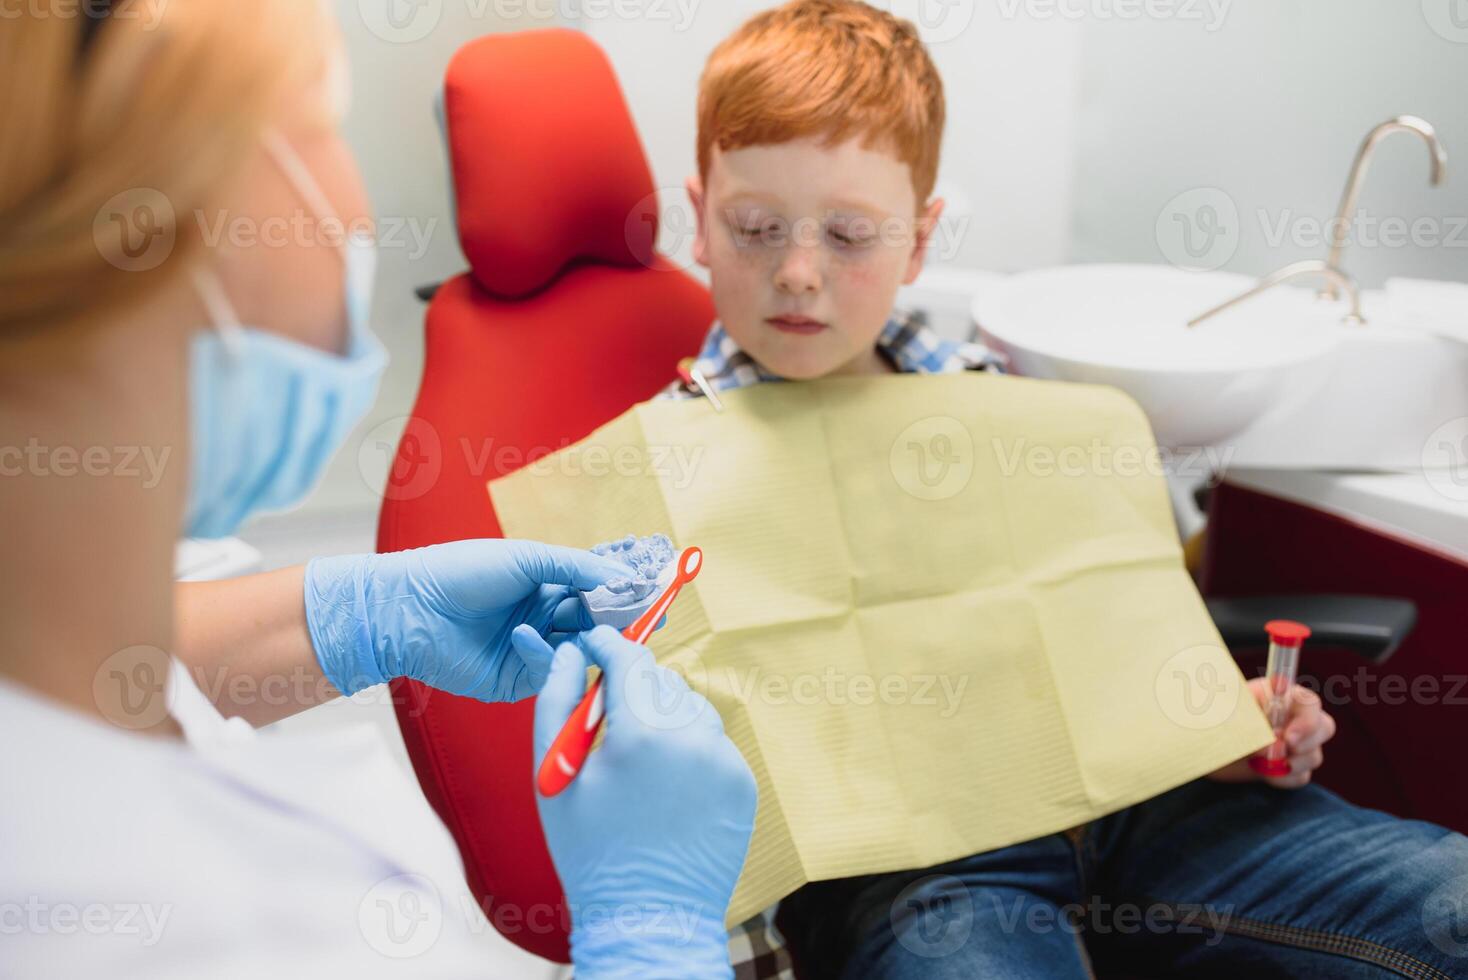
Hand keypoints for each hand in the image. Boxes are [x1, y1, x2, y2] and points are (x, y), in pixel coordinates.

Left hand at [303, 539, 627, 701]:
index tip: (655, 598)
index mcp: (547, 586)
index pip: (598, 593)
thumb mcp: (527, 558)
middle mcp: (544, 619)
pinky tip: (522, 634)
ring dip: (584, 640)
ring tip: (586, 629)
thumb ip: (579, 567)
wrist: (411, 607)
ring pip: (579, 652)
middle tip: (641, 623)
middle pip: (595, 625)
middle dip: (617, 623)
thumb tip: (626, 575)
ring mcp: (532, 651)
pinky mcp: (516, 681)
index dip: (625, 596)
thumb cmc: (463, 572)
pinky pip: (548, 673)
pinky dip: (543, 655)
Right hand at [534, 626, 755, 979]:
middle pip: (659, 681)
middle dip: (632, 687)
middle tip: (608, 717)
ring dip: (662, 716)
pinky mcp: (743, 783)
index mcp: (642, 733)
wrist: (647, 917)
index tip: (593, 643)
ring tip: (637, 758)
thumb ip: (557, 701)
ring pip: (689, 707)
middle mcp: (692, 738)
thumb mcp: (556, 775)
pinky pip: (712, 742)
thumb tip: (567, 652)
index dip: (606, 644)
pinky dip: (689, 747)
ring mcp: (725, 761)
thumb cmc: (590, 849)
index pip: (628, 659)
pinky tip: (666, 782)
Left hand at [1208, 678, 1336, 788]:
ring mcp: (1290, 742)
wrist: (1196, 748)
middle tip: (1280, 752)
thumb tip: (1270, 746)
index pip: (1308, 702)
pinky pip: (1302, 776)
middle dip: (1307, 743)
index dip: (1306, 720)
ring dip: (1292, 763)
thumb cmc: (1207, 722)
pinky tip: (1265, 775)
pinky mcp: (1286, 765)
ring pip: (1314, 754)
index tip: (1288, 738)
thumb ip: (1250, 728)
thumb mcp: (1224, 718)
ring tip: (1261, 763)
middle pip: (1324, 726)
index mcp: (1275, 696)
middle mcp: (1288, 717)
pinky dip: (1286, 779)